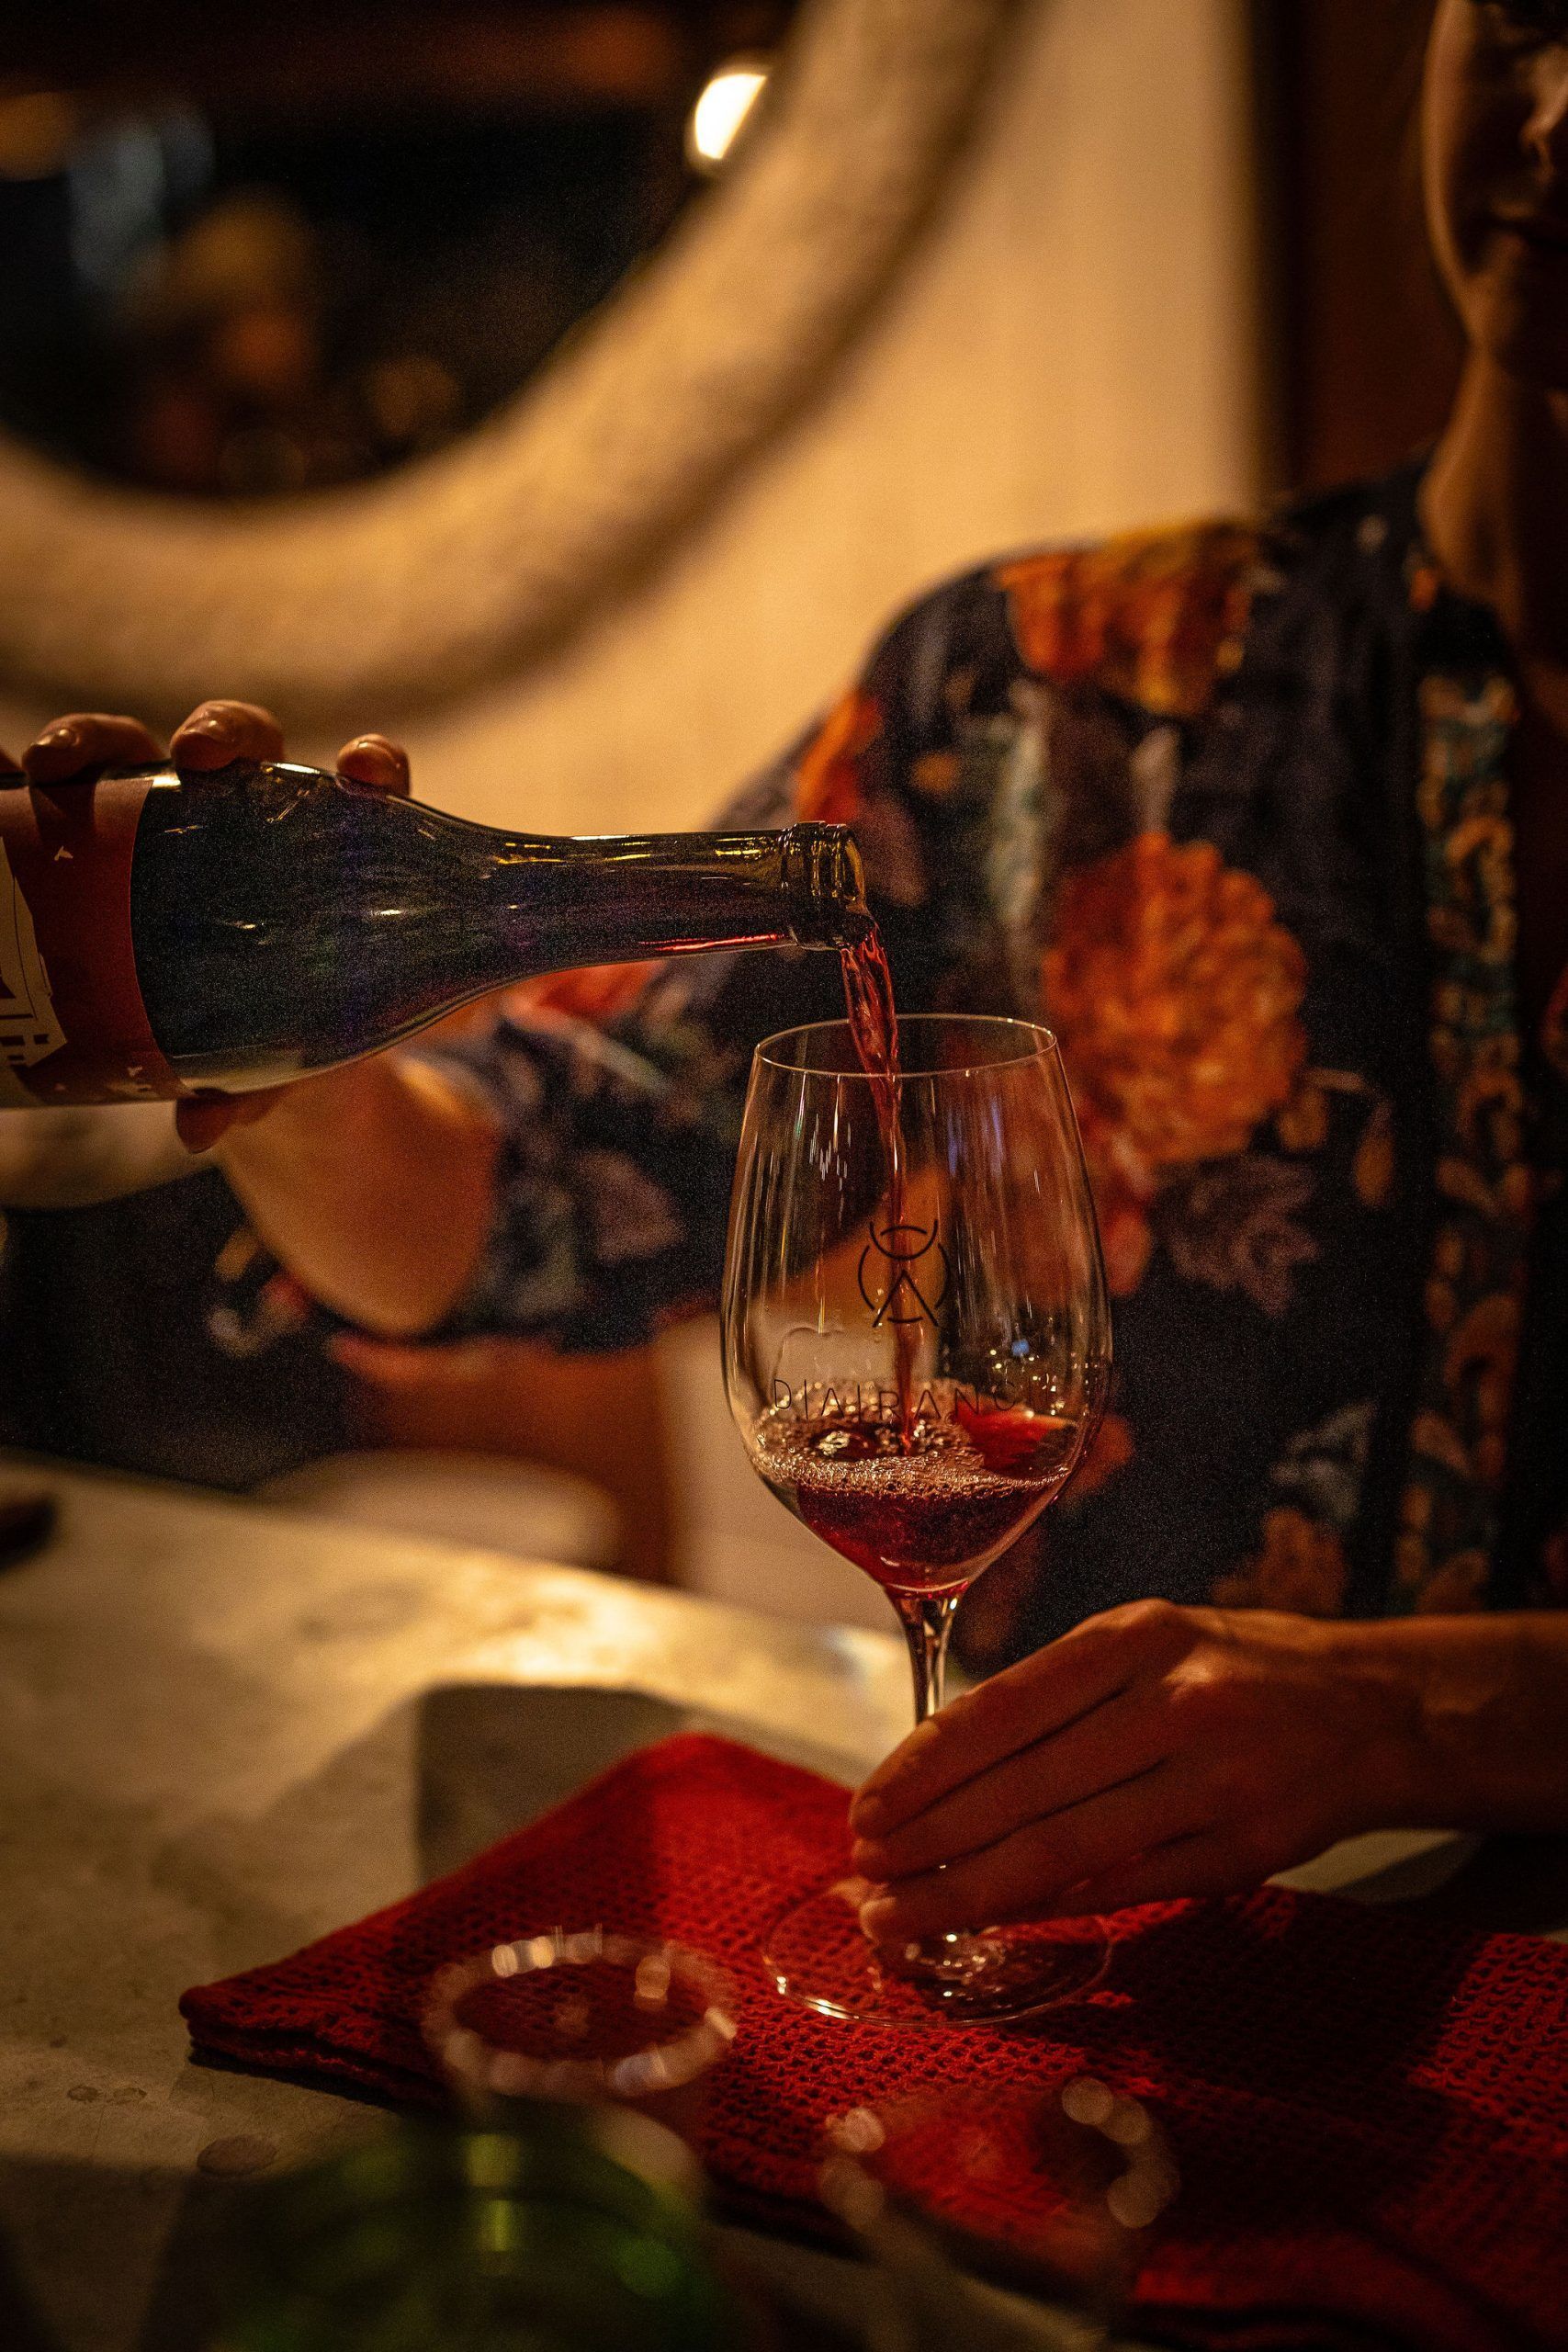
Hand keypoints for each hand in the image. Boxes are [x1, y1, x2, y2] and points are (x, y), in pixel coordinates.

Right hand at [2, 700, 411, 1149]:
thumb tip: (197, 1128)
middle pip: (241, 743)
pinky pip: (62, 801)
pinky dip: (20, 782)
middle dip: (218, 732)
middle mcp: (248, 814)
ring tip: (52, 768)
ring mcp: (169, 822)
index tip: (363, 774)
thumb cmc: (299, 1037)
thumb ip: (264, 1090)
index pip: (367, 777)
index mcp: (331, 847)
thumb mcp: (295, 1066)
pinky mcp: (104, 841)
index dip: (371, 762)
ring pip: (137, 753)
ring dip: (94, 742)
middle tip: (194, 759)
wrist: (245, 1051)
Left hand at [848, 1599, 1421, 1933]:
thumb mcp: (1147, 1642)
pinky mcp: (1245, 1850)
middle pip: (1025, 1791)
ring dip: (971, 1891)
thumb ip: (1057, 1696)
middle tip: (864, 1876)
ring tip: (901, 1915)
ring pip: (1067, 1851)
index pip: (1003, 1708)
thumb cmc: (1232, 1669)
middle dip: (930, 1842)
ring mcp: (1216, 1782)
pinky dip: (1052, 1908)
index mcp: (1137, 1639)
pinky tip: (994, 1920)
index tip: (866, 1809)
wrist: (1373, 1709)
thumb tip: (940, 1768)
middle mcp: (1176, 1704)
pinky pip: (1127, 1888)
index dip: (924, 1767)